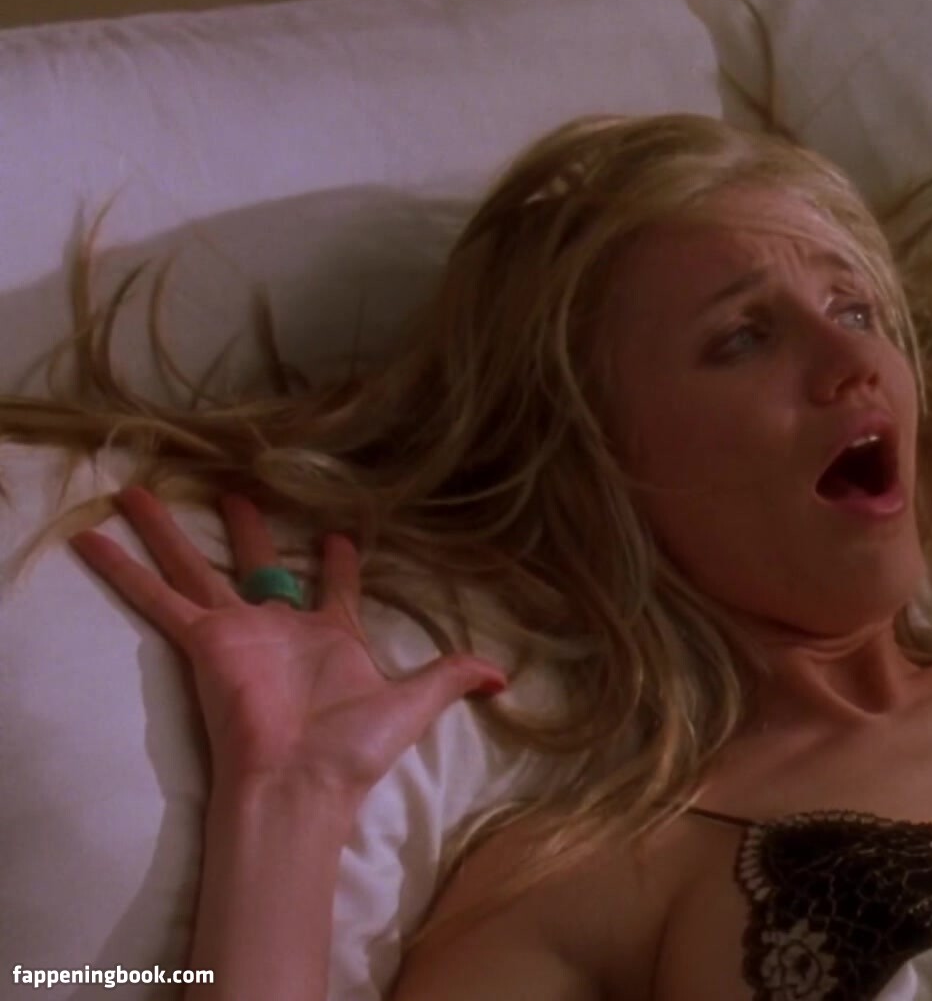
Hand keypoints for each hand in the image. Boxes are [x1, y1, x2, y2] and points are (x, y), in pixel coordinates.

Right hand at [70, 487, 506, 800]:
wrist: (301, 781)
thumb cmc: (354, 747)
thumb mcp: (415, 703)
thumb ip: (452, 678)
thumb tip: (504, 677)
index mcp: (331, 637)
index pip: (333, 588)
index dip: (337, 562)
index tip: (336, 532)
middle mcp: (279, 628)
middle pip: (254, 565)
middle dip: (246, 528)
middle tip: (237, 488)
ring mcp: (237, 632)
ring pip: (194, 567)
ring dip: (167, 530)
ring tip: (138, 490)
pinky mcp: (203, 642)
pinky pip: (157, 597)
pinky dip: (123, 570)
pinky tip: (89, 538)